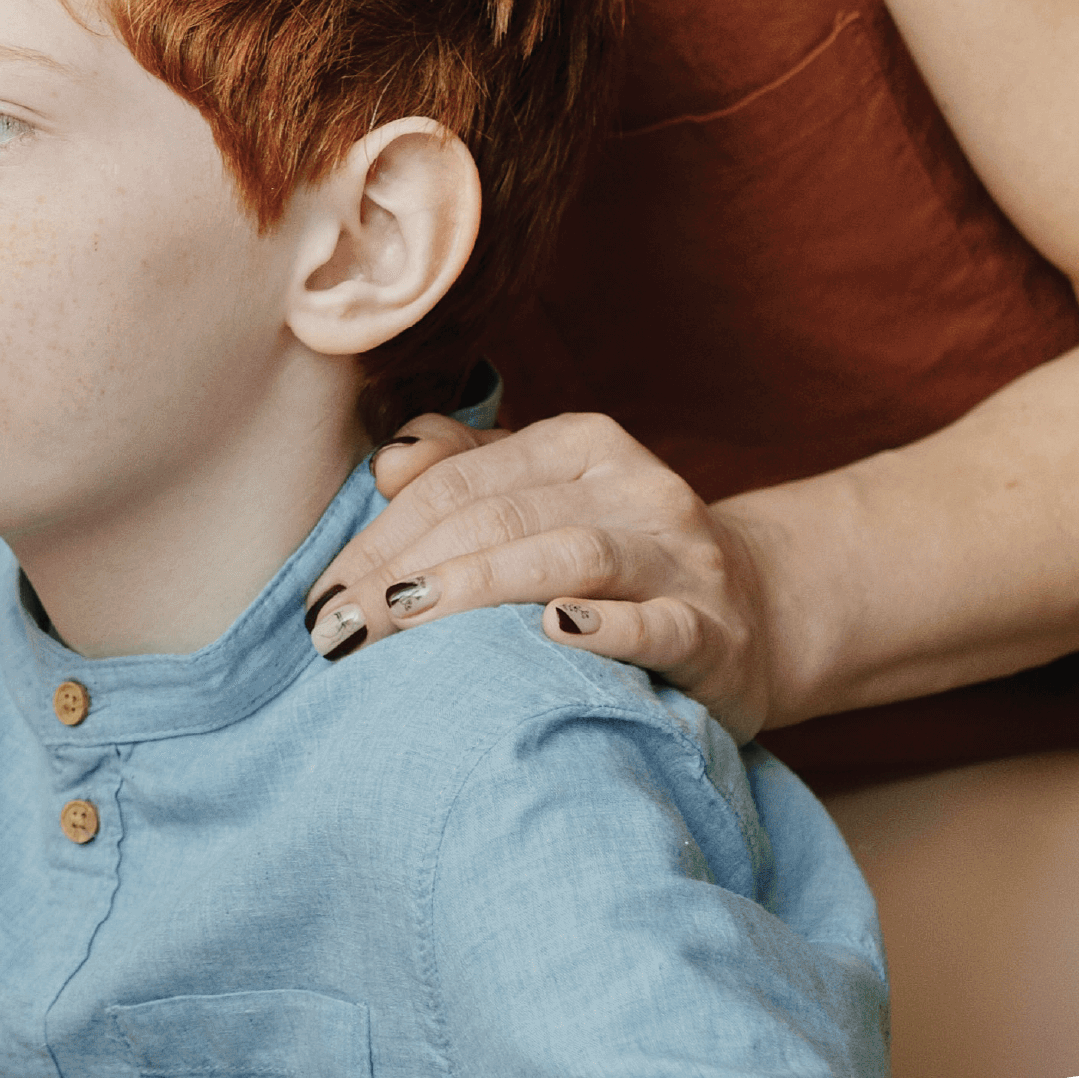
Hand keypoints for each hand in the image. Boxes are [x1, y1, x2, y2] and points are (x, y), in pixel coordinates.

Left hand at [301, 409, 784, 739]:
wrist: (758, 616)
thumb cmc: (619, 556)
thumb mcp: (545, 497)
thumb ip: (465, 469)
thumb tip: (386, 461)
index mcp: (581, 445)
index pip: (457, 481)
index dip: (379, 536)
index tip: (320, 597)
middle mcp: (634, 487)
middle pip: (498, 516)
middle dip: (404, 571)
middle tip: (339, 630)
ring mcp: (680, 558)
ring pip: (568, 554)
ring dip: (477, 586)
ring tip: (405, 619)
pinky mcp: (715, 632)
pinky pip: (658, 624)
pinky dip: (605, 626)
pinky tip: (552, 631)